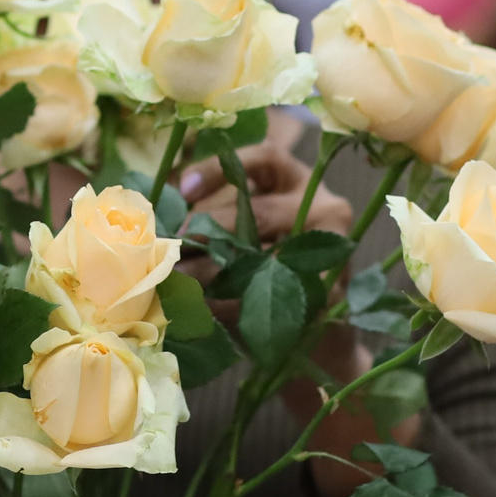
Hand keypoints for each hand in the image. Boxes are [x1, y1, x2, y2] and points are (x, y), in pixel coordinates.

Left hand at [177, 133, 398, 496]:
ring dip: (214, 272)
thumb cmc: (270, 276)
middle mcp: (323, 207)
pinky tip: (208, 312)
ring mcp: (333, 250)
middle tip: (172, 253)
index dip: (220, 170)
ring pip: (262, 254)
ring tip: (181, 285)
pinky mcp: (331, 291)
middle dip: (207, 233)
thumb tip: (161, 228)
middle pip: (256, 211)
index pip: (262, 159)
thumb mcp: (247, 237)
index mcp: (298, 184)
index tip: (182, 189)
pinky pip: (271, 296)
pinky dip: (233, 306)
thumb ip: (218, 223)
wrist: (318, 337)